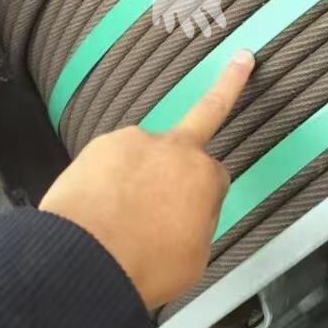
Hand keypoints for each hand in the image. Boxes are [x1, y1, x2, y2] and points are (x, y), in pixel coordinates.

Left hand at [39, 50, 254, 309]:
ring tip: (116, 215)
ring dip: (135, 175)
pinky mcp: (102, 145)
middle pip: (204, 116)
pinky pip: (109, 163)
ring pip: (142, 156)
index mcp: (204, 177)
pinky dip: (105, 181)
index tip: (194, 207)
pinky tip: (95, 208)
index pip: (216, 175)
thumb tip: (186, 215)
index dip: (204, 195)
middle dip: (229, 83)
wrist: (86, 261)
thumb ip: (197, 224)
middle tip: (240, 61)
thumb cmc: (143, 266)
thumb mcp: (192, 259)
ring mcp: (136, 142)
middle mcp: (175, 150)